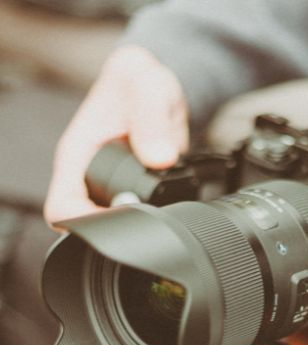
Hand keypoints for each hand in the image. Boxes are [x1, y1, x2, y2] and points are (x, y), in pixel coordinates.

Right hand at [44, 45, 188, 225]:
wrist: (155, 86)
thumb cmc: (141, 81)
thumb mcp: (148, 85)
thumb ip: (151, 117)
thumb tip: (159, 158)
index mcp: (78, 155)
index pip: (62, 207)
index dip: (85, 224)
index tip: (118, 223)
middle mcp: (89, 176)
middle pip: (88, 223)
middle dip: (117, 227)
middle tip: (149, 220)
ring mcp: (109, 186)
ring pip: (114, 222)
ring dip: (137, 221)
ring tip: (162, 209)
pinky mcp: (131, 191)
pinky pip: (137, 214)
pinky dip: (153, 215)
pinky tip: (170, 205)